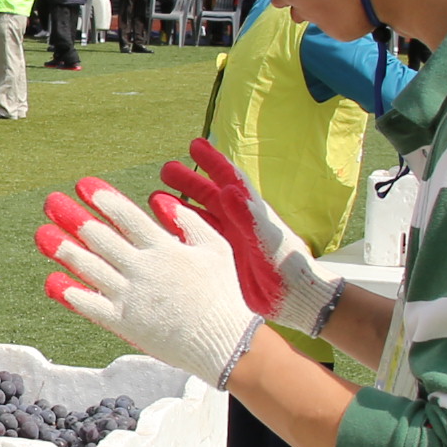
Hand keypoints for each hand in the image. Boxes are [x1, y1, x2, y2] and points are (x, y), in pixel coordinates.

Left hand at [37, 178, 259, 388]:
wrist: (225, 343)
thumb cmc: (224, 293)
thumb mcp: (216, 248)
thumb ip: (188, 221)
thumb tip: (159, 199)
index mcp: (164, 247)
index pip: (126, 216)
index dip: (102, 199)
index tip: (82, 185)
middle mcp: (143, 268)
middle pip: (100, 238)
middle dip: (73, 217)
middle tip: (51, 202)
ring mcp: (131, 296)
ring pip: (89, 268)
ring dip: (63, 249)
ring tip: (42, 234)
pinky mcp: (125, 323)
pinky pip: (91, 306)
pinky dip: (70, 293)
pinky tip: (52, 281)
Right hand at [155, 138, 337, 335]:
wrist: (291, 301)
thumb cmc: (287, 268)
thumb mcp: (266, 239)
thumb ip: (247, 216)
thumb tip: (227, 189)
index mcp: (250, 211)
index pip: (229, 178)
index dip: (212, 160)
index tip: (195, 145)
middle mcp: (237, 222)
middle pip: (208, 194)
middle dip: (188, 180)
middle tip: (166, 169)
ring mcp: (227, 240)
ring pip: (197, 217)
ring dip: (178, 206)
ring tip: (155, 197)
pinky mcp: (220, 259)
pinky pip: (195, 241)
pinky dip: (179, 233)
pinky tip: (162, 231)